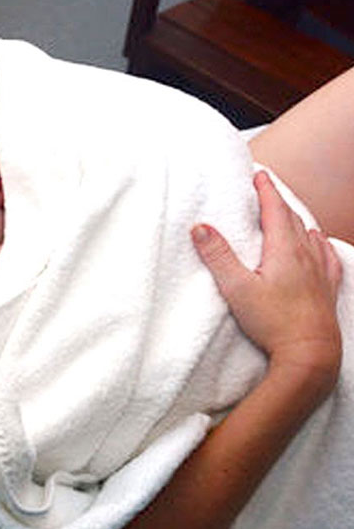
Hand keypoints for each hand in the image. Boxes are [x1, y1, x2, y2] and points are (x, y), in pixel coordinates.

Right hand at [191, 171, 341, 385]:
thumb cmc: (274, 322)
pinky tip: (319, 243)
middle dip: (278, 201)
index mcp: (283, 250)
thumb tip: (200, 227)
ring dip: (297, 220)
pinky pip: (328, 257)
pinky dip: (320, 243)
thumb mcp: (236, 288)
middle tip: (267, 188)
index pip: (275, 210)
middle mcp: (306, 256)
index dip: (266, 190)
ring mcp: (320, 272)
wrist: (311, 353)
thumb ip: (218, 256)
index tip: (259, 174)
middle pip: (292, 219)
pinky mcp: (327, 289)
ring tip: (288, 214)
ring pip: (310, 235)